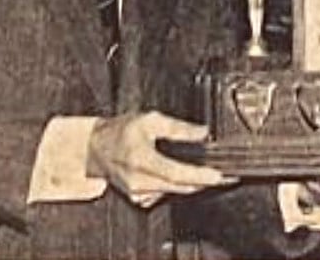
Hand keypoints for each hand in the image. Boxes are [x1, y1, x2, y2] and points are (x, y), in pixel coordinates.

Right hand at [87, 111, 235, 207]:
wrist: (96, 148)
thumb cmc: (120, 132)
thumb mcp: (150, 120)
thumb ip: (178, 127)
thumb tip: (203, 133)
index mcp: (141, 159)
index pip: (176, 173)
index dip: (199, 176)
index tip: (218, 175)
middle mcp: (138, 180)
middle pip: (178, 186)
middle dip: (203, 181)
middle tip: (223, 174)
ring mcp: (137, 192)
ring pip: (173, 192)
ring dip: (192, 184)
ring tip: (208, 174)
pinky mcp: (137, 198)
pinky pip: (164, 195)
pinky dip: (177, 188)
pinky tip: (185, 177)